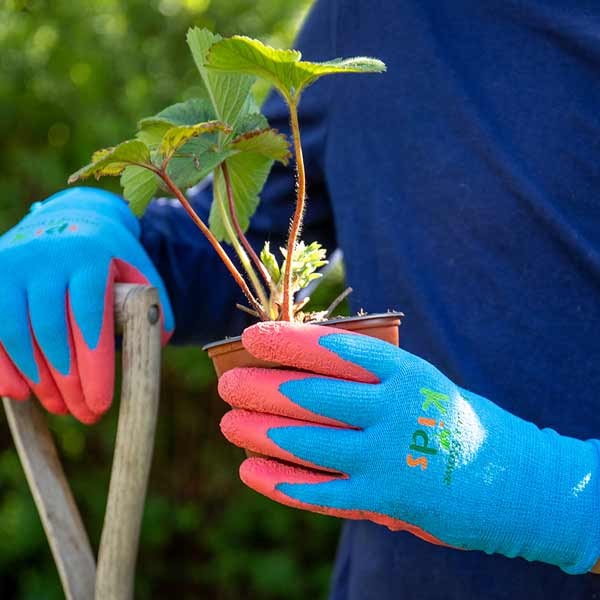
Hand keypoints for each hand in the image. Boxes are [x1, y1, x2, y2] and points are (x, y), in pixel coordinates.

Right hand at [0, 187, 173, 422]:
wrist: (71, 217)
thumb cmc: (110, 257)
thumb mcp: (139, 270)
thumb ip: (154, 304)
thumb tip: (159, 341)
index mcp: (89, 256)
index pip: (90, 317)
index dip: (95, 365)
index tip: (102, 402)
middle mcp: (46, 258)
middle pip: (53, 331)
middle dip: (70, 381)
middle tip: (86, 414)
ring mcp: (12, 267)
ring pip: (18, 334)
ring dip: (39, 379)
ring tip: (61, 408)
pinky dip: (2, 365)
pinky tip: (20, 394)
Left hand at [219, 322, 599, 573]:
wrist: (512, 479)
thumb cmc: (452, 419)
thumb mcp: (419, 382)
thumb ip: (369, 378)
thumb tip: (299, 366)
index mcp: (404, 372)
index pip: (333, 349)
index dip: (286, 341)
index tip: (250, 337)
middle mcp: (395, 410)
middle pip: (309, 395)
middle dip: (258, 386)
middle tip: (226, 382)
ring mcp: (389, 457)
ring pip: (305, 442)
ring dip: (257, 431)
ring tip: (228, 422)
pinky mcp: (386, 501)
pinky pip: (320, 491)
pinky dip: (278, 480)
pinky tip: (249, 469)